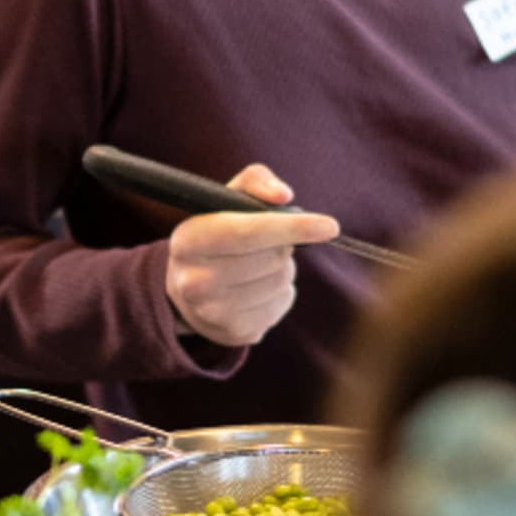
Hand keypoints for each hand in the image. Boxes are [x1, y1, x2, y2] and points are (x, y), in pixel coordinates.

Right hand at [163, 164, 338, 348]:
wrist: (185, 288)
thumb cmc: (215, 232)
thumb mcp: (226, 199)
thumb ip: (255, 182)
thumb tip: (284, 196)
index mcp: (188, 240)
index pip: (248, 232)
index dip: (292, 227)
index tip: (331, 226)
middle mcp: (194, 282)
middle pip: (272, 258)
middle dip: (283, 245)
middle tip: (268, 243)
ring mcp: (213, 313)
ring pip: (281, 282)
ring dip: (282, 269)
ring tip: (258, 266)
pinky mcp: (234, 334)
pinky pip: (281, 305)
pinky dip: (280, 292)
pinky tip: (257, 289)